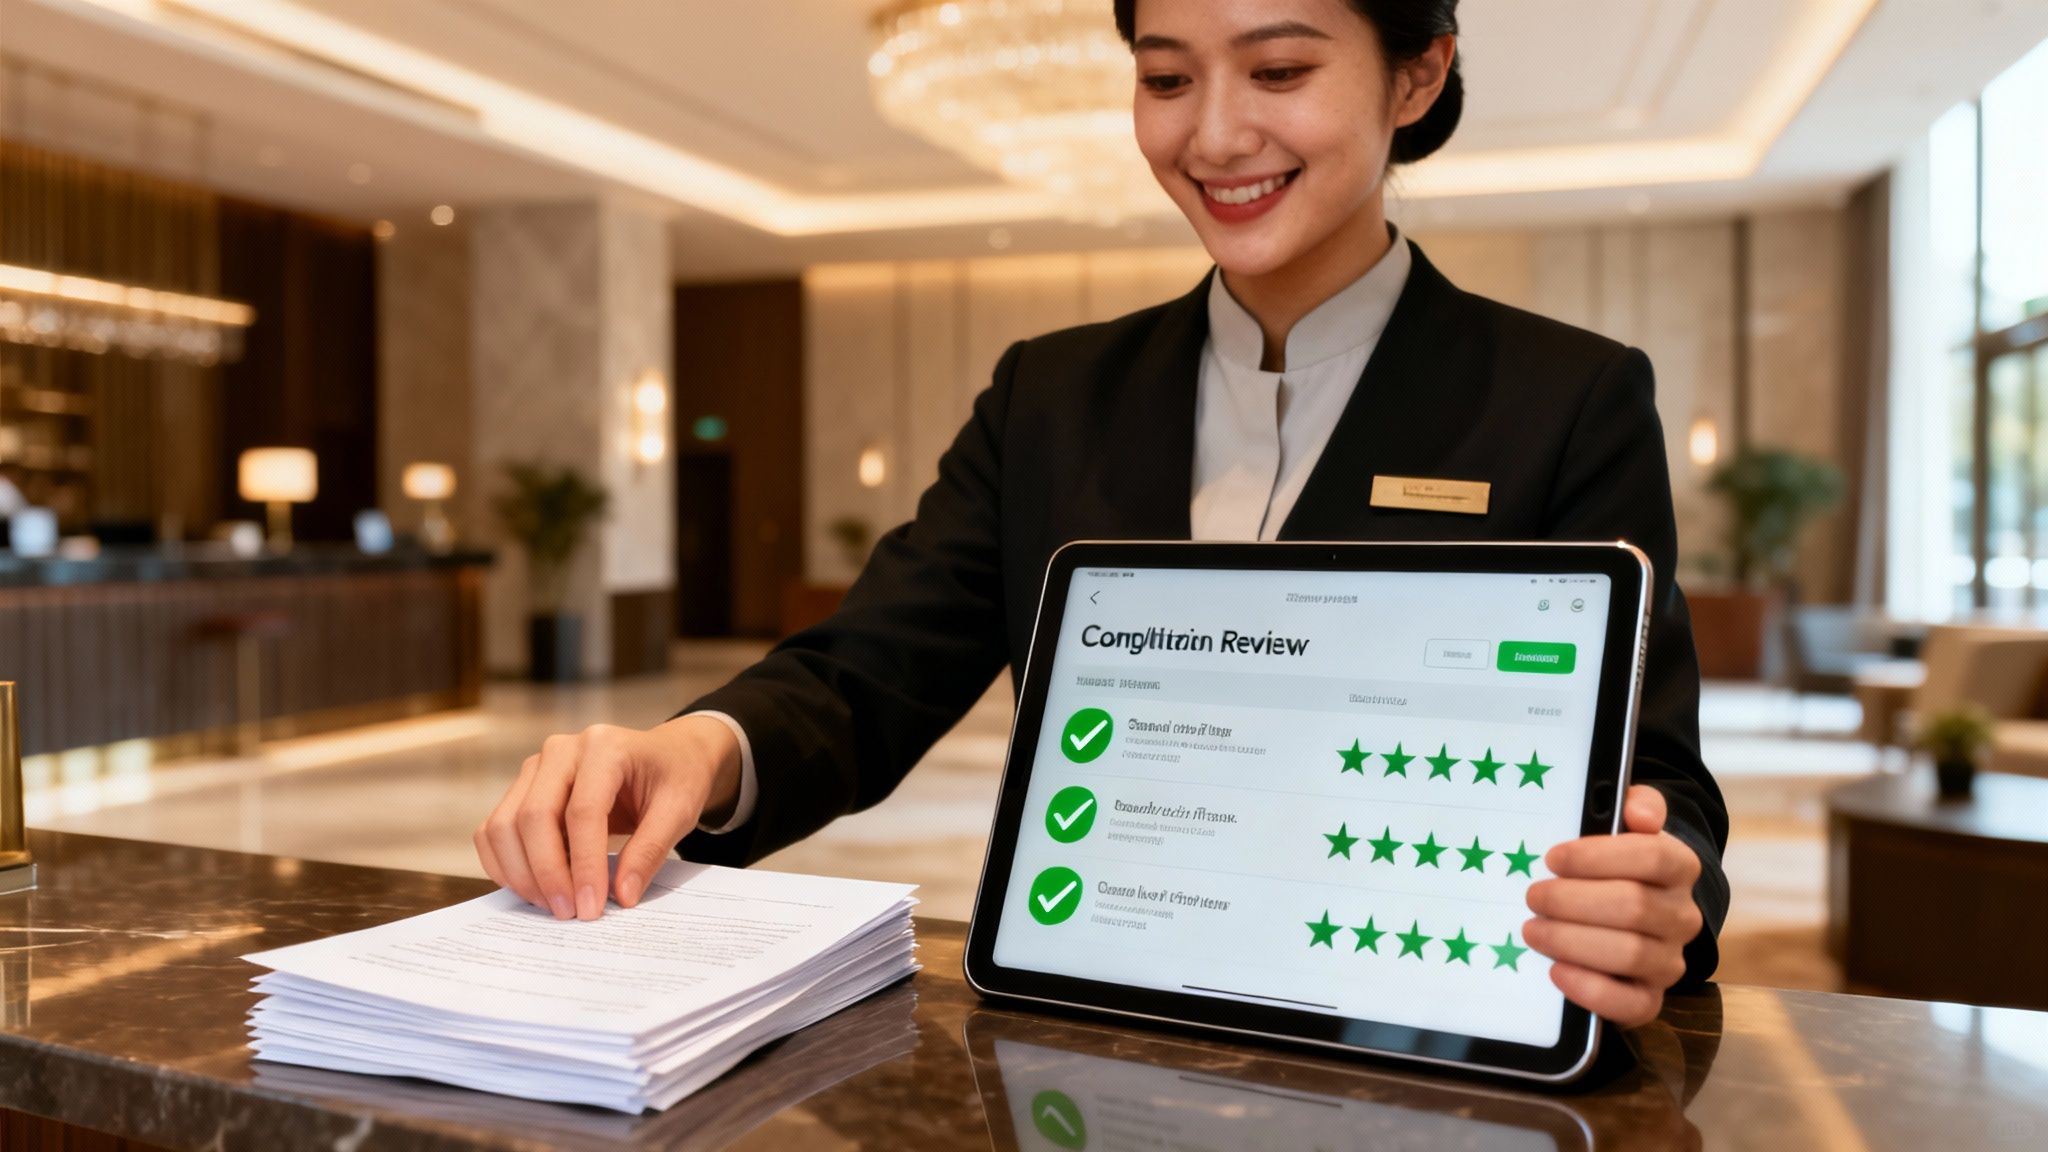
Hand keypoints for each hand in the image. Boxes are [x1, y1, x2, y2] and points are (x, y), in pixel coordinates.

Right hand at [474, 715, 741, 919]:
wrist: (664, 755)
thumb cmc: (674, 777)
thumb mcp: (680, 809)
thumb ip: (651, 850)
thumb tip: (622, 896)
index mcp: (604, 747)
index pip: (583, 811)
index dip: (584, 864)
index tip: (592, 907)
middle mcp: (561, 751)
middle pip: (533, 817)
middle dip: (548, 873)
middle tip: (569, 914)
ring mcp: (535, 769)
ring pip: (504, 825)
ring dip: (521, 874)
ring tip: (553, 906)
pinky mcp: (521, 789)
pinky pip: (494, 831)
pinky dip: (505, 865)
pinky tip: (533, 891)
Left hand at [1522, 784, 1702, 1027]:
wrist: (1623, 913)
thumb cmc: (1611, 864)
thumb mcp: (1620, 826)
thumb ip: (1634, 805)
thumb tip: (1640, 812)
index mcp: (1678, 866)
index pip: (1652, 856)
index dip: (1598, 857)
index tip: (1553, 858)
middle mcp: (1682, 915)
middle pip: (1634, 907)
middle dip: (1573, 901)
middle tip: (1533, 896)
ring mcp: (1669, 960)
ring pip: (1631, 954)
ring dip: (1573, 941)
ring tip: (1532, 929)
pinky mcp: (1649, 998)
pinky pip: (1632, 1004)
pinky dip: (1591, 990)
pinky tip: (1556, 971)